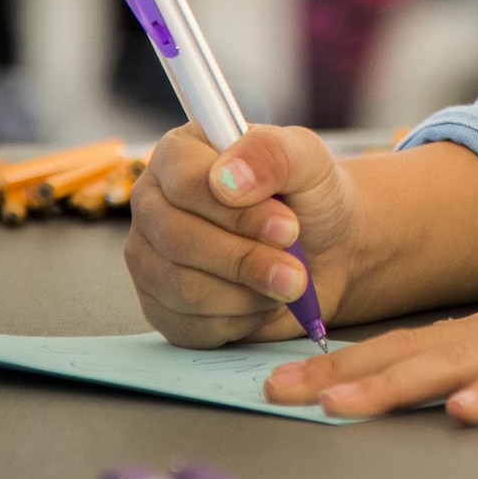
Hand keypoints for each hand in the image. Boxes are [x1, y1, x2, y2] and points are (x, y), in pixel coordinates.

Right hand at [125, 124, 359, 347]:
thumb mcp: (309, 159)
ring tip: (289, 281)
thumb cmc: (311, 198)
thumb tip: (227, 178)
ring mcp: (150, 258)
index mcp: (180, 154)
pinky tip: (264, 300)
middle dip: (248, 261)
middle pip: (179, 242)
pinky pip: (189, 325)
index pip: (185, 184)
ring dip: (249, 292)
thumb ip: (273, 153)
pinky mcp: (160, 306)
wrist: (328, 251)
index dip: (238, 213)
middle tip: (296, 269)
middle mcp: (153, 204)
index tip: (288, 227)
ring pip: (184, 288)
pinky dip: (240, 319)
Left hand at [263, 223, 477, 422]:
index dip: (345, 362)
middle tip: (279, 390)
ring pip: (461, 363)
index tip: (286, 378)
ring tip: (343, 401)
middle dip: (343, 374)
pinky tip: (471, 409)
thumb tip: (456, 386)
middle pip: (414, 353)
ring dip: (397, 382)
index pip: (408, 343)